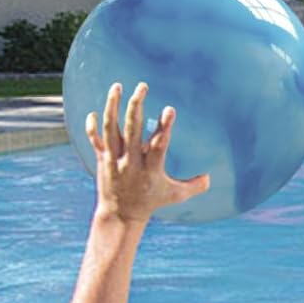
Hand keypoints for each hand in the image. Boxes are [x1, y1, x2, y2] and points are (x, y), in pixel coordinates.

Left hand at [86, 81, 209, 224]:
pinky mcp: (102, 160)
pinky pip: (94, 140)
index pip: (158, 145)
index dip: (164, 127)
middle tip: (142, 87)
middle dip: (136, 106)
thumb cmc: (151, 203)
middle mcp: (131, 162)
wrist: (121, 215)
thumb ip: (194, 186)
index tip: (169, 109)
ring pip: (110, 129)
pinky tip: (95, 112)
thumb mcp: (175, 196)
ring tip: (117, 87)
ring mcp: (114, 160)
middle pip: (131, 130)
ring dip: (113, 106)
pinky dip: (92, 126)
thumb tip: (210, 177)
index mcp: (151, 168)